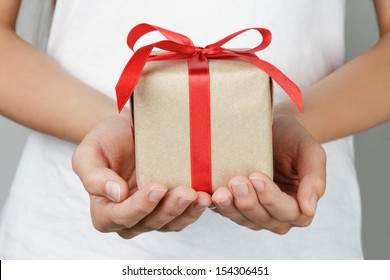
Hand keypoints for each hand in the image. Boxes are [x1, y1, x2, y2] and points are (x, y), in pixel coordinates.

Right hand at [72, 116, 210, 238]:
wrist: (128, 131)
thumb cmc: (106, 140)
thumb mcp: (89, 152)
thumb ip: (93, 176)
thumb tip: (115, 194)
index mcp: (104, 210)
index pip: (119, 217)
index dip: (139, 207)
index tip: (157, 188)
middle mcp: (128, 218)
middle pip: (148, 223)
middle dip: (169, 209)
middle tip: (186, 192)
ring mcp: (151, 214)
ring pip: (169, 224)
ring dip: (186, 213)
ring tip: (201, 197)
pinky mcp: (169, 207)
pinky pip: (183, 217)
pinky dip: (195, 210)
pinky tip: (205, 197)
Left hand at [211, 114, 325, 233]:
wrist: (272, 128)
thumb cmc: (293, 138)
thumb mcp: (310, 152)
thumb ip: (314, 180)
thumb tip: (308, 209)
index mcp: (299, 205)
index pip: (288, 211)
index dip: (271, 199)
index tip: (257, 178)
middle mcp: (277, 214)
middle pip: (264, 219)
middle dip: (249, 202)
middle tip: (237, 181)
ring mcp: (255, 212)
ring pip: (243, 220)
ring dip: (231, 208)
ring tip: (221, 191)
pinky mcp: (235, 206)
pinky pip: (227, 213)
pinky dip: (218, 207)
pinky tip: (210, 196)